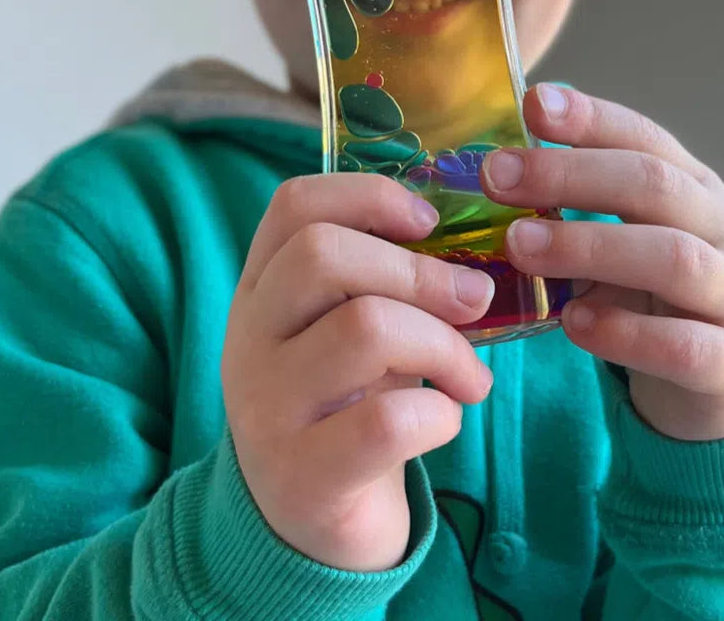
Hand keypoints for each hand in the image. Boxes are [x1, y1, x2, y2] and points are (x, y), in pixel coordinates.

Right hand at [221, 173, 494, 571]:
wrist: (306, 527)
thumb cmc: (344, 406)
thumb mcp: (348, 332)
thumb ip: (385, 289)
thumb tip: (470, 265)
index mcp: (260, 290)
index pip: (293, 205)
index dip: (368, 196)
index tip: (428, 221)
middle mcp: (249, 338)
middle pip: (323, 255)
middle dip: (421, 271)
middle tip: (475, 299)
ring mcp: (266, 407)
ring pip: (365, 329)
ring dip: (445, 346)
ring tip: (471, 376)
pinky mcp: (302, 475)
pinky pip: (389, 421)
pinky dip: (441, 415)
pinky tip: (444, 422)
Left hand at [482, 84, 723, 441]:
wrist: (722, 383)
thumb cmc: (652, 294)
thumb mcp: (622, 238)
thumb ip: (575, 206)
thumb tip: (493, 170)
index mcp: (693, 187)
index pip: (643, 138)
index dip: (589, 118)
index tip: (532, 105)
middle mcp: (721, 230)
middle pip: (654, 186)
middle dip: (570, 175)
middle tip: (496, 177)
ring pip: (674, 259)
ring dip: (589, 247)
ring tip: (520, 246)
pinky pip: (683, 346)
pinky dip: (624, 332)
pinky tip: (574, 322)